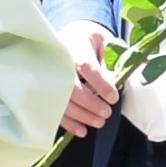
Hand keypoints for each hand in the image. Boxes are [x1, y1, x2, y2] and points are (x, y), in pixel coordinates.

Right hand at [58, 20, 119, 137]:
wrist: (69, 35)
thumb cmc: (91, 40)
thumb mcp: (105, 42)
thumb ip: (111, 60)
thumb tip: (117, 83)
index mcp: (75, 46)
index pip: (87, 66)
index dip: (100, 84)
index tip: (114, 98)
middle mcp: (58, 63)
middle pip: (71, 87)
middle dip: (90, 103)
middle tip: (107, 112)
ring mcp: (50, 77)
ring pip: (62, 101)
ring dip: (81, 116)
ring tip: (100, 122)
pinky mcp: (48, 90)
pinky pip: (55, 110)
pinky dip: (68, 123)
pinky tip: (82, 131)